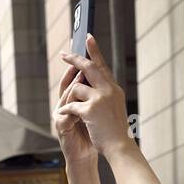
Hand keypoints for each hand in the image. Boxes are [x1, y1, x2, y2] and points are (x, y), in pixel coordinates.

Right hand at [53, 62, 96, 166]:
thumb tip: (103, 74)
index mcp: (72, 100)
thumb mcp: (95, 110)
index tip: (84, 50)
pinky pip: (65, 113)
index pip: (74, 78)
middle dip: (72, 69)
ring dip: (74, 86)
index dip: (78, 63)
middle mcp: (64, 105)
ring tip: (81, 77)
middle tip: (79, 58)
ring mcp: (60, 115)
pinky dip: (73, 106)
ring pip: (66, 96)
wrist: (85, 154)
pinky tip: (80, 101)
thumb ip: (95, 95)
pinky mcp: (61, 127)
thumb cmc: (91, 133)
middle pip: (66, 83)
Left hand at [56, 34, 131, 158]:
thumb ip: (103, 94)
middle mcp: (108, 89)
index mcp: (113, 88)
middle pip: (88, 67)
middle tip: (64, 54)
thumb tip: (87, 82)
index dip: (94, 50)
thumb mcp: (112, 107)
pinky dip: (67, 111)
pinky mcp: (90, 109)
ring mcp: (100, 98)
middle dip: (75, 59)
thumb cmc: (114, 130)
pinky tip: (68, 116)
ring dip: (71, 98)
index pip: (102, 65)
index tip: (88, 37)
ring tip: (77, 112)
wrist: (120, 146)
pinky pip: (71, 105)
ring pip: (76, 88)